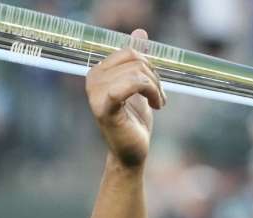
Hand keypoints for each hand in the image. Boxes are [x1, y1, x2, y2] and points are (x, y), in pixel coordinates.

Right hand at [85, 28, 166, 168]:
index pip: (130, 51)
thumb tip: (140, 32)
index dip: (149, 66)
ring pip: (138, 72)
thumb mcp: (139, 84)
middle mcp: (92, 79)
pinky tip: (156, 106)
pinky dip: (150, 92)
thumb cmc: (134, 120)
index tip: (155, 86)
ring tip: (159, 103)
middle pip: (135, 59)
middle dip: (154, 77)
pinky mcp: (104, 109)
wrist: (132, 152)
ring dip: (156, 88)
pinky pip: (130, 85)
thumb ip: (137, 59)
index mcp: (98, 71)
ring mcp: (96, 94)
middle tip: (160, 97)